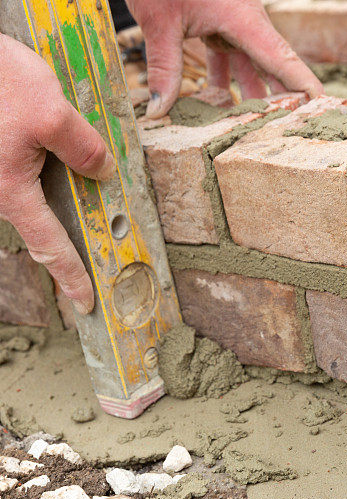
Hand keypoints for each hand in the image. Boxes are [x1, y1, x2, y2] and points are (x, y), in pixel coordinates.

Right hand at [0, 35, 115, 314]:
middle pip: (41, 225)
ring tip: (88, 195)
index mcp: (9, 190)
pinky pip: (22, 180)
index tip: (86, 303)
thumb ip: (83, 148)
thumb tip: (102, 172)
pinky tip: (59, 160)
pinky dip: (45, 178)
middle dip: (70, 239)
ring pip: (32, 199)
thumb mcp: (51, 111)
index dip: (71, 276)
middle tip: (101, 255)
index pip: (49, 246)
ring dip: (59, 201)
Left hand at [125, 0, 323, 117]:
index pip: (282, 59)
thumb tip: (159, 111)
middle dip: (286, 98)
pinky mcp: (217, 23)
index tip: (325, 106)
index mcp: (244, 19)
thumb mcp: (160, 21)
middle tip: (298, 128)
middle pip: (274, 66)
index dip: (304, 85)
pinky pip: (229, 57)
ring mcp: (232, 24)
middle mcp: (246, 23)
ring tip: (262, 127)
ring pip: (253, 65)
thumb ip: (164, 68)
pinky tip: (218, 103)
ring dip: (254, 95)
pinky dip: (225, 79)